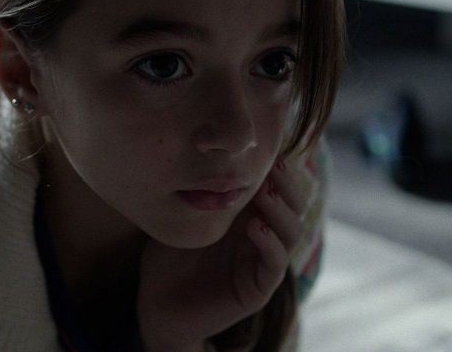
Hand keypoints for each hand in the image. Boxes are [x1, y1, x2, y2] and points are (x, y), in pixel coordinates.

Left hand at [137, 155, 307, 351]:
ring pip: (292, 232)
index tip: (263, 146)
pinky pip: (276, 264)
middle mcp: (262, 237)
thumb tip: (201, 148)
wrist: (157, 304)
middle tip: (272, 165)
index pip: (278, 187)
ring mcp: (262, 263)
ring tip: (264, 193)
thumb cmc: (168, 257)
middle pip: (294, 205)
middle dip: (287, 183)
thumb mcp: (183, 215)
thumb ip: (198, 189)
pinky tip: (255, 226)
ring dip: (281, 210)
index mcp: (249, 216)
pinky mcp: (258, 289)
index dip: (277, 168)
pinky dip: (270, 243)